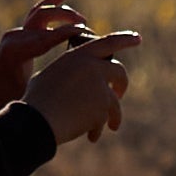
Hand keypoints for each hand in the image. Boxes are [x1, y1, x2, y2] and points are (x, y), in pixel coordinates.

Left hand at [0, 0, 92, 113]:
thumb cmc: (7, 97)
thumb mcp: (25, 94)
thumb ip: (44, 86)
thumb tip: (70, 82)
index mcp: (16, 52)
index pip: (44, 37)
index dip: (65, 32)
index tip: (84, 31)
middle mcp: (15, 38)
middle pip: (42, 18)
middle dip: (65, 19)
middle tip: (85, 26)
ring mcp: (16, 32)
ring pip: (40, 12)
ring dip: (61, 11)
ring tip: (81, 19)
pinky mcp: (20, 31)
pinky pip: (36, 13)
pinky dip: (50, 3)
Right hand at [27, 29, 140, 147]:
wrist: (37, 120)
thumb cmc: (37, 100)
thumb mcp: (50, 77)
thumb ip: (71, 75)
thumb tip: (82, 83)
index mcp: (79, 56)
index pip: (108, 42)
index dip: (125, 39)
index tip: (138, 38)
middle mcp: (93, 68)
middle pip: (119, 72)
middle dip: (121, 84)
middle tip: (118, 93)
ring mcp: (100, 88)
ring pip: (114, 103)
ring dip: (113, 116)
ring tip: (111, 126)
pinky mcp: (103, 108)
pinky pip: (104, 120)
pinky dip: (97, 129)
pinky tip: (91, 137)